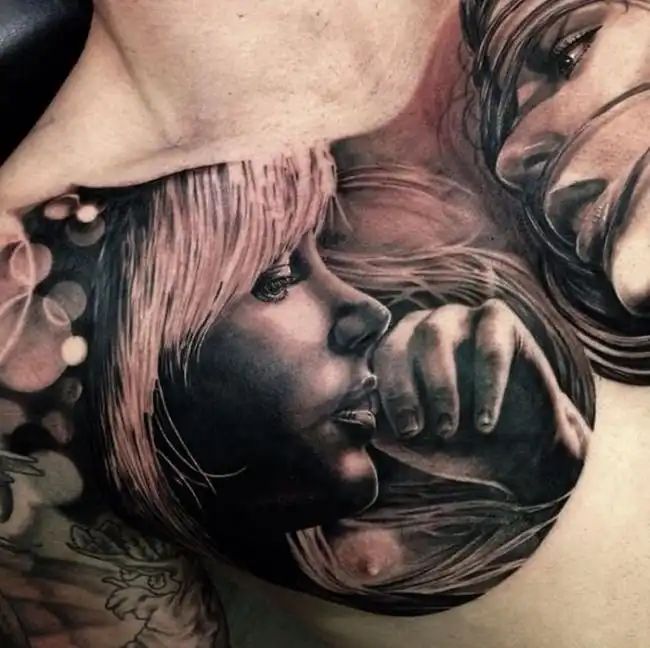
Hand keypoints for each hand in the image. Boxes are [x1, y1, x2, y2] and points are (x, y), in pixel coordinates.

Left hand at [373, 299, 590, 458]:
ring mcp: (459, 317)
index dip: (378, 394)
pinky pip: (487, 344)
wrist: (518, 453)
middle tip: (414, 430)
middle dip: (401, 390)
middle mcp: (421, 326)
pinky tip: (484, 423)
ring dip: (438, 386)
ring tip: (448, 428)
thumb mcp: (412, 441)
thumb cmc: (456, 443)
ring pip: (434, 335)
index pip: (372, 361)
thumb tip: (352, 411)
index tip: (394, 428)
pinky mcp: (499, 319)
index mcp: (395, 349)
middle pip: (397, 343)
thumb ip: (379, 424)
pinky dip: (485, 386)